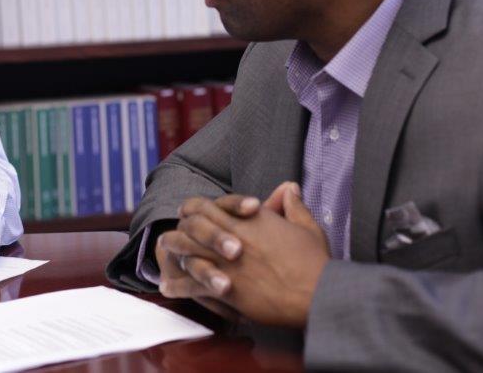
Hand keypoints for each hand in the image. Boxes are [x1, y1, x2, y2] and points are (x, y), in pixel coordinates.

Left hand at [163, 183, 330, 327]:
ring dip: (173, 251)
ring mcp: (227, 263)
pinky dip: (178, 286)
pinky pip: (193, 285)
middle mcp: (234, 237)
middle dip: (180, 227)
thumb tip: (289, 187)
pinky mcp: (226, 289)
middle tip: (171, 232)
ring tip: (164, 253)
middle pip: (193, 225)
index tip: (190, 212)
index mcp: (251, 219)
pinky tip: (168, 287)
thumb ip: (293, 206)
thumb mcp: (308, 227)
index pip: (211, 205)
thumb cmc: (316, 262)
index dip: (196, 207)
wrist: (318, 294)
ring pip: (187, 251)